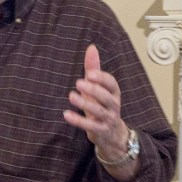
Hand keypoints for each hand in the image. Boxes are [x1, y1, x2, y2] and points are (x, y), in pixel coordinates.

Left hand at [63, 44, 130, 161]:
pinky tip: (66, 114)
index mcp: (114, 93)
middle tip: (78, 83)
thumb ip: (94, 69)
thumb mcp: (99, 87)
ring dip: (85, 104)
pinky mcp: (101, 131)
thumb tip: (91, 47)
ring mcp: (108, 119)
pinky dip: (78, 121)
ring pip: (98, 111)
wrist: (111, 133)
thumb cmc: (103, 105)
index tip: (90, 74)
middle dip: (94, 90)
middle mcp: (114, 105)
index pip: (112, 84)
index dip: (102, 78)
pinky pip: (90, 126)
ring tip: (71, 96)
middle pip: (106, 97)